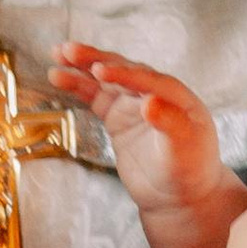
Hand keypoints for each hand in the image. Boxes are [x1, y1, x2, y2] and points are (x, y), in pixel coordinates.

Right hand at [50, 43, 233, 223]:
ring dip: (81, 68)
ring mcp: (133, 104)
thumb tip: (150, 103)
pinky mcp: (117, 117)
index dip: (123, 73)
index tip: (99, 70)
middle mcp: (153, 93)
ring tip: (57, 56)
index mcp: (176, 96)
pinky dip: (77, 87)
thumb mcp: (185, 149)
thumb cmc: (190, 172)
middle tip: (69, 51)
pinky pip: (95, 96)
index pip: (146, 79)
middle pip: (122, 70)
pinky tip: (59, 77)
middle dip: (95, 60)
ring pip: (104, 80)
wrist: (178, 196)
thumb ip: (170, 123)